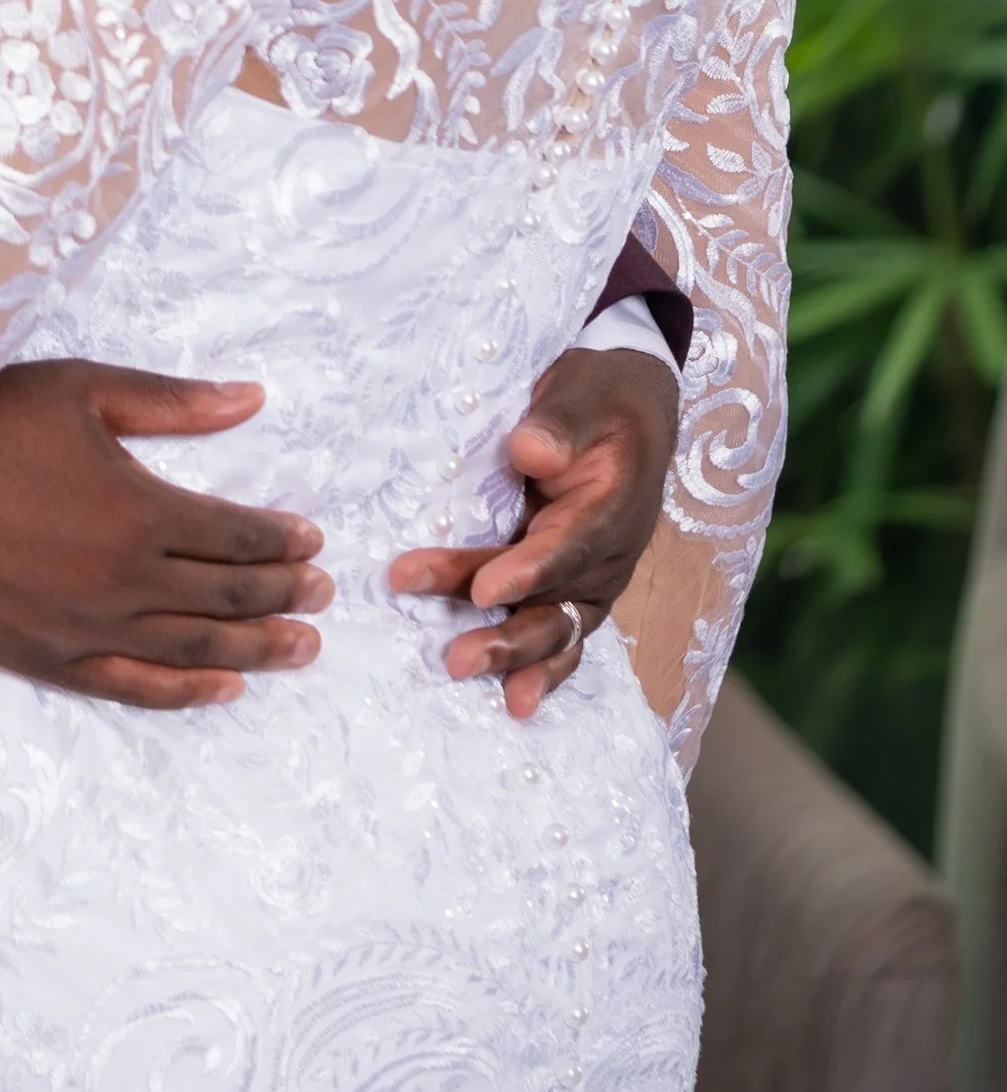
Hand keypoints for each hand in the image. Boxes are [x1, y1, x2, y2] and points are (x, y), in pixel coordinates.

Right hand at [0, 358, 331, 707]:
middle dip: (283, 593)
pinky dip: (188, 692)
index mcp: (141, 510)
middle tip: (323, 594)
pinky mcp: (51, 658)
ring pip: (196, 649)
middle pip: (228, 597)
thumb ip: (173, 403)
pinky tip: (227, 689)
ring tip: (303, 647)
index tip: (313, 541)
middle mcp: (126, 579)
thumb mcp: (83, 389)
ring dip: (257, 649)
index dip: (282, 539)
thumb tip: (254, 399)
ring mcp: (90, 628)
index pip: (237, 534)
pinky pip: (135, 686)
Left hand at [389, 343, 677, 718]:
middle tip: (454, 656)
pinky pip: (559, 634)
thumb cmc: (602, 394)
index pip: (568, 547)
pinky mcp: (576, 586)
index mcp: (612, 505)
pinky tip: (514, 702)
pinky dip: (541, 668)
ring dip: (510, 655)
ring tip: (466, 675)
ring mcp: (594, 577)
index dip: (526, 572)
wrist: (635, 407)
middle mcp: (608, 554)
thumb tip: (530, 450)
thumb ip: (560, 422)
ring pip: (554, 627)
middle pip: (554, 603)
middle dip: (505, 634)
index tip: (481, 591)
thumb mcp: (585, 389)